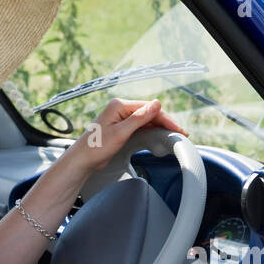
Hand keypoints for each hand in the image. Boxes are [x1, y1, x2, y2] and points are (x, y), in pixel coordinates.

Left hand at [66, 96, 189, 174]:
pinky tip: (160, 135)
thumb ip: (139, 118)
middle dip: (165, 122)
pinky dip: (151, 130)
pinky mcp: (121, 127)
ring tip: (174, 134)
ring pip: (146, 120)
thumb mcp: (121, 132)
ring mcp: (121, 118)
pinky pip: (140, 126)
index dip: (165, 118)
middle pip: (149, 113)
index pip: (148, 108)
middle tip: (181, 133)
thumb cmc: (97, 146)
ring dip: (160, 126)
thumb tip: (157, 103)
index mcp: (119, 105)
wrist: (82, 160)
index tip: (177, 129)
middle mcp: (120, 109)